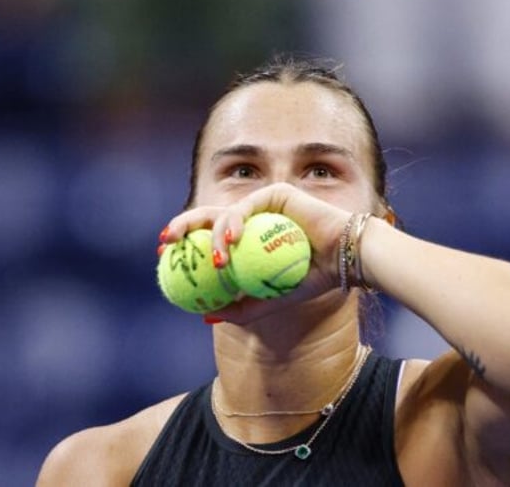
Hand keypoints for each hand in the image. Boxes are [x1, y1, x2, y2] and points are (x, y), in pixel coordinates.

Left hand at [162, 183, 352, 301]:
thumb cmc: (313, 279)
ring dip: (213, 237)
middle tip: (166, 244)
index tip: (165, 258)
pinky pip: (247, 206)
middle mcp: (252, 219)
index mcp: (248, 239)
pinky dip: (235, 222)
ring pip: (224, 214)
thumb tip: (206, 317)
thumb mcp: (271, 299)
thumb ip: (241, 307)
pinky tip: (231, 240)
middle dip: (181, 226)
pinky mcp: (275, 193)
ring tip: (215, 261)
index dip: (184, 244)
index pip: (208, 238)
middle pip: (207, 217)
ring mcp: (262, 204)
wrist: (344, 260)